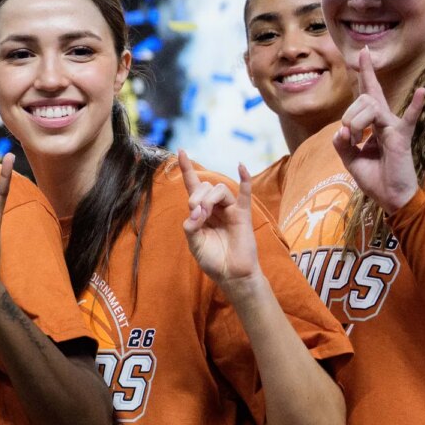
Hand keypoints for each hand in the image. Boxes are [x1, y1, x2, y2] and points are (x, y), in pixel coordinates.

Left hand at [178, 151, 258, 287]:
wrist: (231, 274)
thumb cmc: (213, 259)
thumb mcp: (194, 242)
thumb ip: (191, 225)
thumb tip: (197, 211)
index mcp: (200, 211)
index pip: (192, 185)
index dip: (186, 168)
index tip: (180, 150)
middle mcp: (215, 207)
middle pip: (204, 186)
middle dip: (196, 197)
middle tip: (197, 214)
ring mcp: (230, 209)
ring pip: (219, 189)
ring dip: (208, 198)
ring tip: (205, 214)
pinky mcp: (243, 214)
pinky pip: (245, 193)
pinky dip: (244, 179)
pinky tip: (241, 166)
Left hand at [331, 47, 424, 213]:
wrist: (390, 198)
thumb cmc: (374, 177)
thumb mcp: (349, 159)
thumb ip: (341, 143)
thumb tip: (342, 128)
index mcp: (373, 123)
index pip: (367, 93)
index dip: (365, 72)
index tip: (362, 50)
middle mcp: (385, 121)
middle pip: (363, 99)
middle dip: (349, 115)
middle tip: (351, 136)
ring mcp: (395, 127)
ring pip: (370, 107)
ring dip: (356, 122)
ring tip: (359, 139)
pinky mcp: (402, 137)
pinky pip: (409, 118)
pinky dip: (417, 104)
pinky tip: (423, 90)